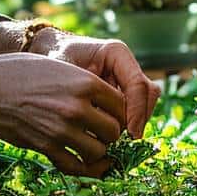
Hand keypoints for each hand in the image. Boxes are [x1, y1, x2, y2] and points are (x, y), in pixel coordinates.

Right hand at [0, 53, 126, 176]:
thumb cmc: (21, 72)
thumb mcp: (60, 67)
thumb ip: (85, 84)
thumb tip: (109, 105)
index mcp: (85, 82)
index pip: (122, 105)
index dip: (120, 113)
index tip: (112, 116)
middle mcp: (77, 107)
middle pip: (114, 131)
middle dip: (110, 134)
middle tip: (101, 132)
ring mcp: (62, 129)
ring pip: (98, 152)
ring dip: (97, 152)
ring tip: (90, 144)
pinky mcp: (47, 147)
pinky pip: (75, 166)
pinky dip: (85, 169)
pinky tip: (87, 165)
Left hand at [28, 29, 159, 139]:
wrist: (49, 56)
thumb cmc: (55, 61)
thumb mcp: (65, 72)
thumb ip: (85, 92)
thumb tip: (105, 124)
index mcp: (116, 53)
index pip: (138, 84)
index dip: (138, 111)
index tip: (131, 134)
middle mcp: (125, 65)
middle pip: (147, 96)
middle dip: (138, 120)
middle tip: (123, 142)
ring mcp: (125, 80)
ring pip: (143, 107)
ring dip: (131, 126)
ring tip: (112, 141)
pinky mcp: (121, 95)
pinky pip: (130, 114)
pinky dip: (122, 128)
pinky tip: (107, 139)